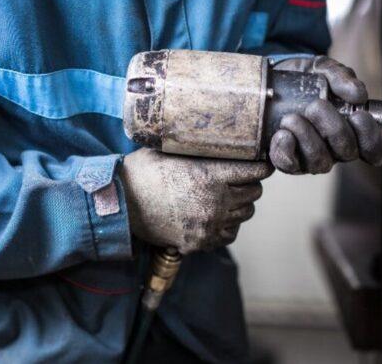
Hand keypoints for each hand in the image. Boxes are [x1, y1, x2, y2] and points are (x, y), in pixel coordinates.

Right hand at [120, 148, 273, 254]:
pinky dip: (227, 224)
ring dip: (239, 204)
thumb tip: (224, 138)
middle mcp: (214, 202)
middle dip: (250, 183)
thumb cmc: (143, 171)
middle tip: (240, 178)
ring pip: (244, 214)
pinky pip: (229, 234)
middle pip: (254, 193)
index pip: (256, 171)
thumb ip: (201, 150)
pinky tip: (216, 215)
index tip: (261, 163)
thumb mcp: (172, 151)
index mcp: (210, 176)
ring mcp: (207, 225)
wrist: (119, 204)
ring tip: (226, 196)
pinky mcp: (199, 242)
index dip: (262, 165)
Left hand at [269, 56, 381, 173]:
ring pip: (320, 162)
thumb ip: (342, 76)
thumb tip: (358, 95)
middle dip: (334, 128)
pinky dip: (286, 151)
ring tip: (291, 118)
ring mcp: (313, 158)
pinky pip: (290, 165)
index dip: (372, 139)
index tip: (359, 116)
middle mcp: (336, 149)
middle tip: (316, 106)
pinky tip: (282, 134)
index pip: (374, 149)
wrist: (273, 80)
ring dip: (307, 138)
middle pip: (347, 152)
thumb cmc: (306, 78)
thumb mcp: (324, 69)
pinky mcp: (289, 161)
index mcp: (353, 130)